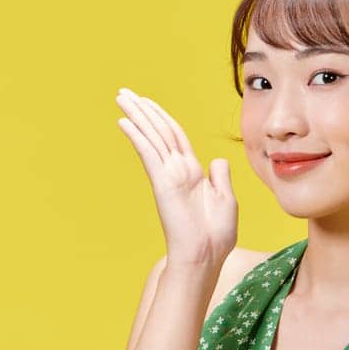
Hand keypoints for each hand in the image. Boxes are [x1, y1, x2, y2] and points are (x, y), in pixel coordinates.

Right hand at [116, 88, 237, 268]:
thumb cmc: (217, 235)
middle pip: (159, 130)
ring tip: (121, 98)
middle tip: (124, 93)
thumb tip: (217, 160)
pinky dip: (137, 136)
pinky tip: (125, 122)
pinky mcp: (162, 183)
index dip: (161, 117)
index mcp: (193, 172)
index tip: (146, 102)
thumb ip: (220, 177)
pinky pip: (149, 153)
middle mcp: (178, 170)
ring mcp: (169, 175)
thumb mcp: (227, 200)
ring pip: (152, 137)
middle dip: (143, 110)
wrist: (206, 256)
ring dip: (137, 115)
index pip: (175, 136)